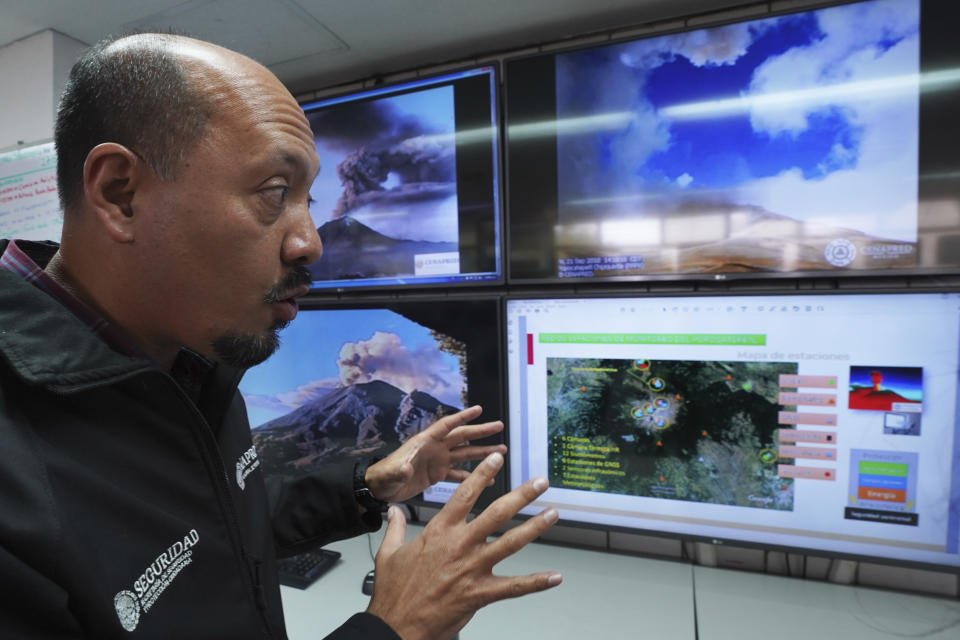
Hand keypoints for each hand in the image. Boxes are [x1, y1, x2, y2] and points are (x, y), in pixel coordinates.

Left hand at [364, 405, 506, 503]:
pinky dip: (472, 476)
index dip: (462, 417)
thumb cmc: (382, 477)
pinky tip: (485, 479)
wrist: (379, 489)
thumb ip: (400, 470)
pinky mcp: (437, 474)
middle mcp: (435, 448)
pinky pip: (458, 474)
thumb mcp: (391, 473)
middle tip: (499, 426)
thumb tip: (406, 469)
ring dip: (482, 453)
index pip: (447, 425)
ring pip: (464, 454)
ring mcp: (438, 460)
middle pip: (462, 436)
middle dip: (480, 431)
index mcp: (425, 442)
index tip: (478, 409)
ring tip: (500, 451)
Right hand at [367, 452, 561, 639]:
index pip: (465, 494)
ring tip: (552, 514)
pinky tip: (554, 577)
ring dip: (534, 527)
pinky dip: (536, 582)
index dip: (484, 475)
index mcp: (439, 532)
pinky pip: (514, 587)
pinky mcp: (480, 593)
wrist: (395, 625)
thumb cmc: (393, 592)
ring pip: (510, 542)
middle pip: (497, 513)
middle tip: (540, 483)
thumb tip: (394, 511)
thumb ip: (395, 528)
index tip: (498, 459)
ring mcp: (472, 568)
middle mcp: (459, 545)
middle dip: (522, 495)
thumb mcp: (388, 553)